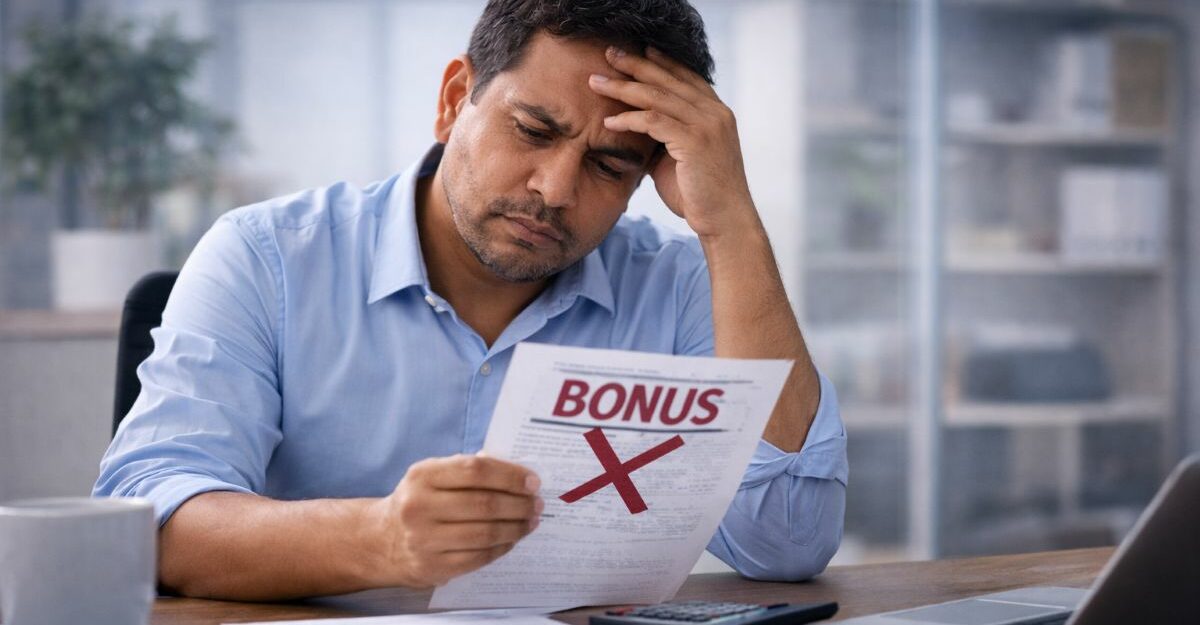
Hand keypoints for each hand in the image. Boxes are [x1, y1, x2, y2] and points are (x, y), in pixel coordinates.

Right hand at [367, 454, 542, 587]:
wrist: (383, 540)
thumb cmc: (421, 501)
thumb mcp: (433, 476)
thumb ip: (469, 470)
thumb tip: (517, 474)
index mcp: (422, 475)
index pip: (475, 470)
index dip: (509, 475)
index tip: (532, 481)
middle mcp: (419, 506)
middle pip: (483, 504)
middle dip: (518, 504)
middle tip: (537, 504)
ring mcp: (424, 539)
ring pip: (484, 534)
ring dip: (515, 527)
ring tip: (530, 521)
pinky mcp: (432, 566)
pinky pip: (479, 557)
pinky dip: (502, 547)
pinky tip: (512, 539)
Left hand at [589, 46, 758, 237]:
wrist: (724, 221)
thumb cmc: (700, 195)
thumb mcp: (681, 157)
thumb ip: (664, 137)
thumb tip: (634, 127)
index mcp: (716, 112)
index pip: (685, 76)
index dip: (660, 62)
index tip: (636, 50)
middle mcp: (715, 112)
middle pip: (669, 79)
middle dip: (635, 65)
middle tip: (608, 53)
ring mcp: (707, 125)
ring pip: (658, 96)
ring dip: (623, 88)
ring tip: (596, 83)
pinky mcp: (695, 142)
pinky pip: (655, 122)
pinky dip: (629, 119)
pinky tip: (609, 122)